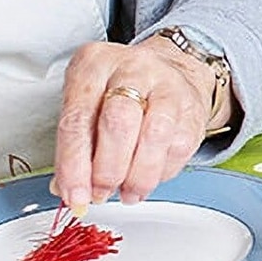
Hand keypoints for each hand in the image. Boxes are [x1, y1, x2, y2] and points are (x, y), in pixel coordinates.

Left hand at [54, 37, 226, 209]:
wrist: (169, 70)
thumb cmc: (118, 90)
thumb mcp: (86, 102)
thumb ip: (75, 145)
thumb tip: (68, 190)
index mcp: (94, 65)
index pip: (78, 119)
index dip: (74, 166)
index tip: (75, 195)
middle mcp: (132, 69)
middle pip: (118, 124)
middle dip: (107, 171)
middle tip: (101, 193)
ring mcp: (167, 85)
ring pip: (154, 136)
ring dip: (137, 177)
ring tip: (127, 192)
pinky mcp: (192, 107)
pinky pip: (178, 149)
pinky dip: (160, 174)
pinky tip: (147, 178)